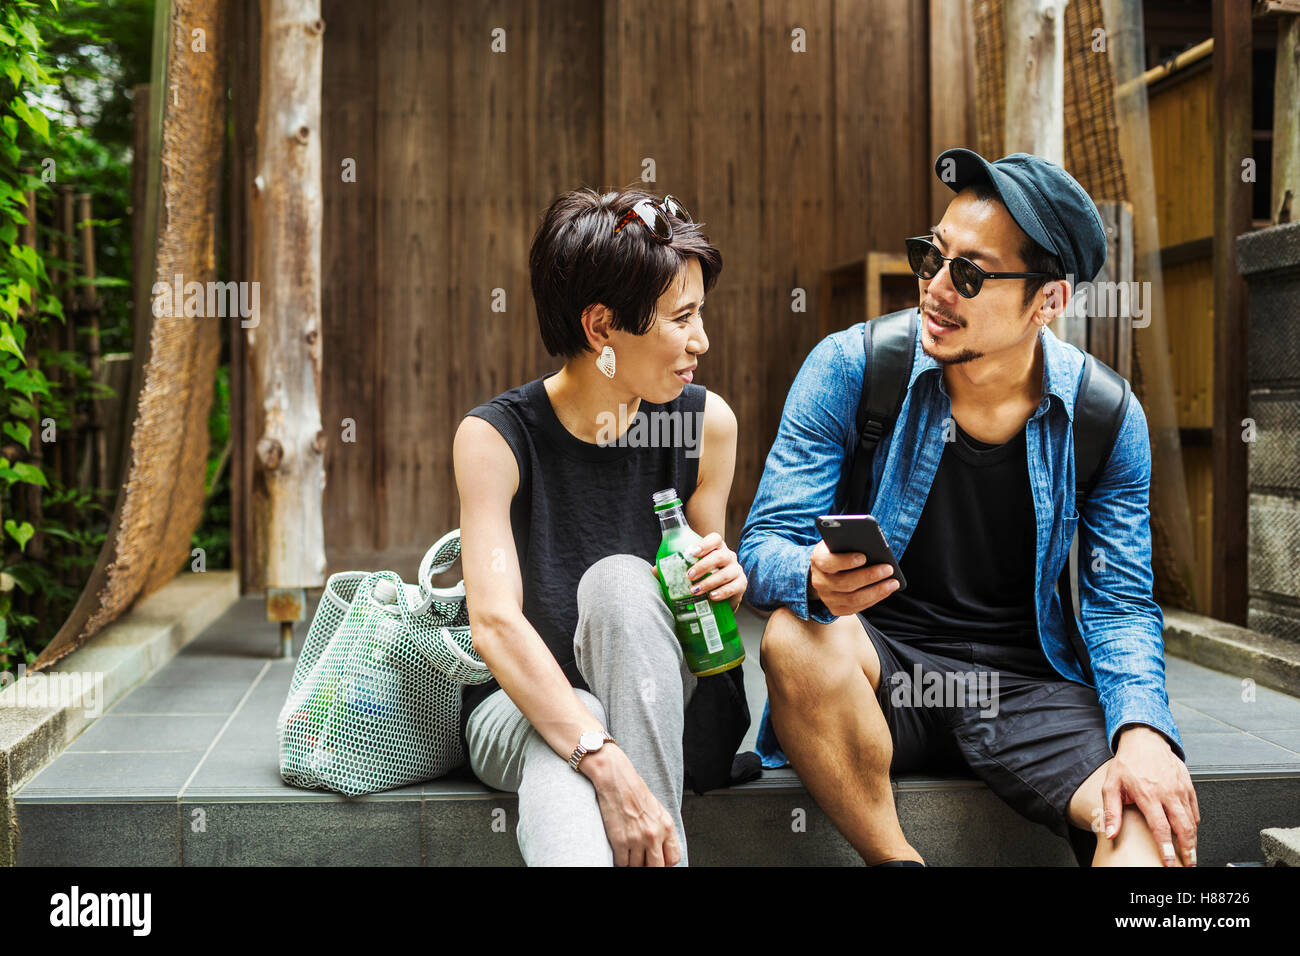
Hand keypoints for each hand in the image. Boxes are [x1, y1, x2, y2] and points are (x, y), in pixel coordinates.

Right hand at [580, 745, 680, 865]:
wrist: (616, 779)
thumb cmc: (635, 791)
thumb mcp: (657, 810)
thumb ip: (662, 831)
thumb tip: (661, 850)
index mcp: (666, 826)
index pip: (673, 858)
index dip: (664, 863)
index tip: (657, 861)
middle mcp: (654, 834)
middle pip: (656, 867)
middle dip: (649, 866)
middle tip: (642, 861)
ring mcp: (637, 839)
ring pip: (636, 867)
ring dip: (632, 863)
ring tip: (629, 852)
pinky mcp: (620, 841)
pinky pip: (622, 863)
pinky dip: (620, 861)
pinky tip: (620, 851)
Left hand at [652, 533, 746, 610]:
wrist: (717, 598)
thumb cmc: (700, 579)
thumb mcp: (687, 572)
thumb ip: (671, 570)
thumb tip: (654, 571)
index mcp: (715, 548)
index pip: (715, 539)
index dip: (705, 543)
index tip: (692, 552)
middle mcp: (728, 556)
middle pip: (720, 555)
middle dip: (704, 565)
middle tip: (689, 576)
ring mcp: (736, 570)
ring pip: (726, 572)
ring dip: (710, 581)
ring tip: (695, 590)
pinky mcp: (741, 584)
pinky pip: (734, 586)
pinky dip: (722, 592)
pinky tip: (712, 597)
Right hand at [808, 539, 899, 616]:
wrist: (825, 570)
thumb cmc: (838, 551)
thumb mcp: (839, 542)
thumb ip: (850, 541)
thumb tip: (872, 543)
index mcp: (817, 560)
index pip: (828, 562)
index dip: (845, 561)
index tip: (864, 557)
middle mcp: (819, 581)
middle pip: (844, 583)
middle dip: (869, 576)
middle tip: (888, 569)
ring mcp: (826, 597)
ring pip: (853, 598)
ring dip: (876, 591)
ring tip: (893, 582)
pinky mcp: (835, 608)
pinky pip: (856, 607)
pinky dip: (874, 599)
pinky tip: (887, 590)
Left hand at [1104, 725, 1199, 865]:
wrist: (1144, 740)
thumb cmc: (1128, 763)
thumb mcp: (1111, 785)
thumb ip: (1112, 811)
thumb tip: (1111, 833)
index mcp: (1148, 794)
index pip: (1161, 828)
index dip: (1166, 848)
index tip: (1170, 862)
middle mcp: (1167, 793)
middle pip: (1183, 827)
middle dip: (1188, 849)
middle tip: (1190, 864)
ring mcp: (1180, 789)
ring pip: (1192, 820)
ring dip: (1193, 839)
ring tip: (1191, 853)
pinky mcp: (1189, 785)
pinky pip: (1195, 809)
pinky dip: (1195, 823)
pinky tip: (1192, 831)